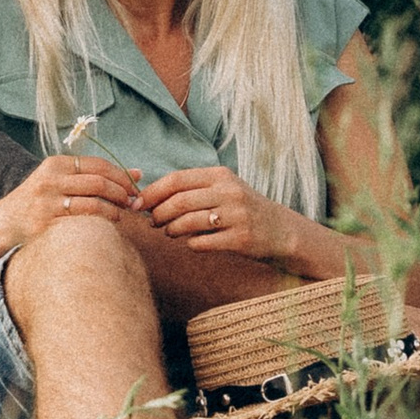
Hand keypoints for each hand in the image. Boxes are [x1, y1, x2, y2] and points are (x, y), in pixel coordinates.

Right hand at [0, 150, 147, 257]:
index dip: (121, 174)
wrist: (5, 221)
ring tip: (125, 212)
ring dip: (116, 206)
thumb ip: (91, 176)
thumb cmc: (39, 200)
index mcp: (56, 164)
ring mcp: (48, 200)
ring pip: (94, 199)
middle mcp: (51, 178)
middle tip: (134, 200)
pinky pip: (84, 216)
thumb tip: (136, 173)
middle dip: (122, 191)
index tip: (135, 184)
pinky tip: (112, 222)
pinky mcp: (47, 220)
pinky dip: (104, 217)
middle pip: (99, 181)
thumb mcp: (58, 180)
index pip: (97, 164)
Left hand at [134, 165, 299, 265]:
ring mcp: (236, 216)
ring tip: (168, 232)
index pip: (177, 179)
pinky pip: (203, 243)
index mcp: (220, 175)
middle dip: (158, 213)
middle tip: (151, 222)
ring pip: (189, 222)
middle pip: (180, 201)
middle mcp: (229, 192)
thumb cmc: (242, 208)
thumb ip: (193, 188)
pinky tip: (190, 242)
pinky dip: (190, 244)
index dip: (153, 192)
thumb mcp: (223, 188)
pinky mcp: (241, 239)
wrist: (281, 230)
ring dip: (171, 229)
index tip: (138, 203)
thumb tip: (151, 197)